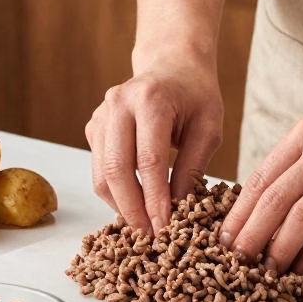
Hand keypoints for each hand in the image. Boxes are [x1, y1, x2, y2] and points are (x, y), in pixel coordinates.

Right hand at [86, 57, 223, 231]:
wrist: (171, 64)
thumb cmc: (196, 96)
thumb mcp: (209, 128)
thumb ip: (192, 168)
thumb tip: (178, 211)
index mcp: (150, 99)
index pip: (149, 160)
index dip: (155, 199)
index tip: (164, 228)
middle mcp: (118, 104)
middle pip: (116, 169)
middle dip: (133, 209)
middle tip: (149, 237)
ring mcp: (101, 115)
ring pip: (101, 174)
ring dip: (121, 206)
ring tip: (144, 227)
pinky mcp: (94, 127)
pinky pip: (98, 169)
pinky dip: (114, 193)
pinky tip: (135, 205)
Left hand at [219, 88, 302, 273]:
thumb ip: (302, 160)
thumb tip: (268, 204)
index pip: (260, 178)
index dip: (238, 213)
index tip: (223, 239)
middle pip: (273, 199)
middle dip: (249, 236)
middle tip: (235, 263)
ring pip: (300, 216)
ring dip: (279, 249)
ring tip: (267, 272)